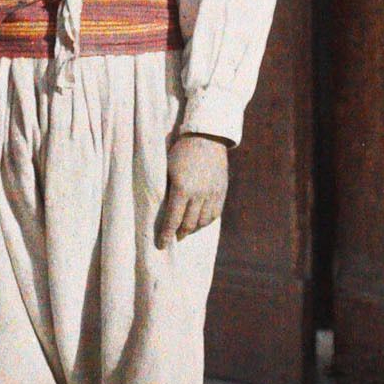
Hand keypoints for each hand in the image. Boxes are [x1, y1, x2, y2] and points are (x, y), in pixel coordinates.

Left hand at [157, 131, 229, 246]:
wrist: (206, 137)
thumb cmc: (180, 151)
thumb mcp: (167, 169)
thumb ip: (166, 190)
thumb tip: (162, 211)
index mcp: (182, 188)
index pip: (173, 219)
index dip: (167, 235)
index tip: (162, 245)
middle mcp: (199, 193)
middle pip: (189, 223)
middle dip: (180, 233)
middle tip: (174, 238)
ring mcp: (212, 193)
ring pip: (203, 221)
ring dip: (193, 229)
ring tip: (186, 230)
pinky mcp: (221, 191)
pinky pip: (215, 214)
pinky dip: (206, 221)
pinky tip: (199, 221)